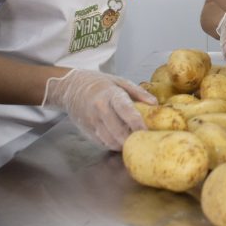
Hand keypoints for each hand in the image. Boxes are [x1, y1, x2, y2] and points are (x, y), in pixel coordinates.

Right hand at [42, 69, 156, 149]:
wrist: (71, 87)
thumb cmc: (99, 83)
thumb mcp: (119, 81)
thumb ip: (138, 92)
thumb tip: (155, 103)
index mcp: (110, 95)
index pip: (126, 111)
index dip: (138, 123)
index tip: (148, 132)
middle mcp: (99, 109)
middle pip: (118, 131)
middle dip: (132, 139)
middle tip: (143, 141)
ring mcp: (91, 121)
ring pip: (110, 140)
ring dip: (123, 144)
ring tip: (134, 142)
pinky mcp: (86, 130)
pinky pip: (102, 142)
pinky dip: (113, 144)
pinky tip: (121, 140)